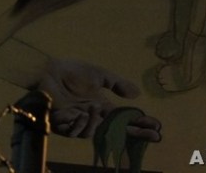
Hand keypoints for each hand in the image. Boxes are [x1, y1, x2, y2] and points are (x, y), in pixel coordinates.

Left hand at [37, 59, 160, 140]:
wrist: (48, 70)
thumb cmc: (71, 71)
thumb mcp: (98, 74)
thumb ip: (116, 84)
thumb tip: (136, 95)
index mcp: (102, 106)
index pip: (124, 119)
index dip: (140, 123)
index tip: (157, 126)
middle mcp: (93, 117)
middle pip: (117, 132)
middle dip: (136, 134)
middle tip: (153, 135)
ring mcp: (79, 122)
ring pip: (94, 134)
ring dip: (95, 123)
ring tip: (91, 109)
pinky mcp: (63, 124)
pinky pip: (76, 132)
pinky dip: (79, 125)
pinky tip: (79, 114)